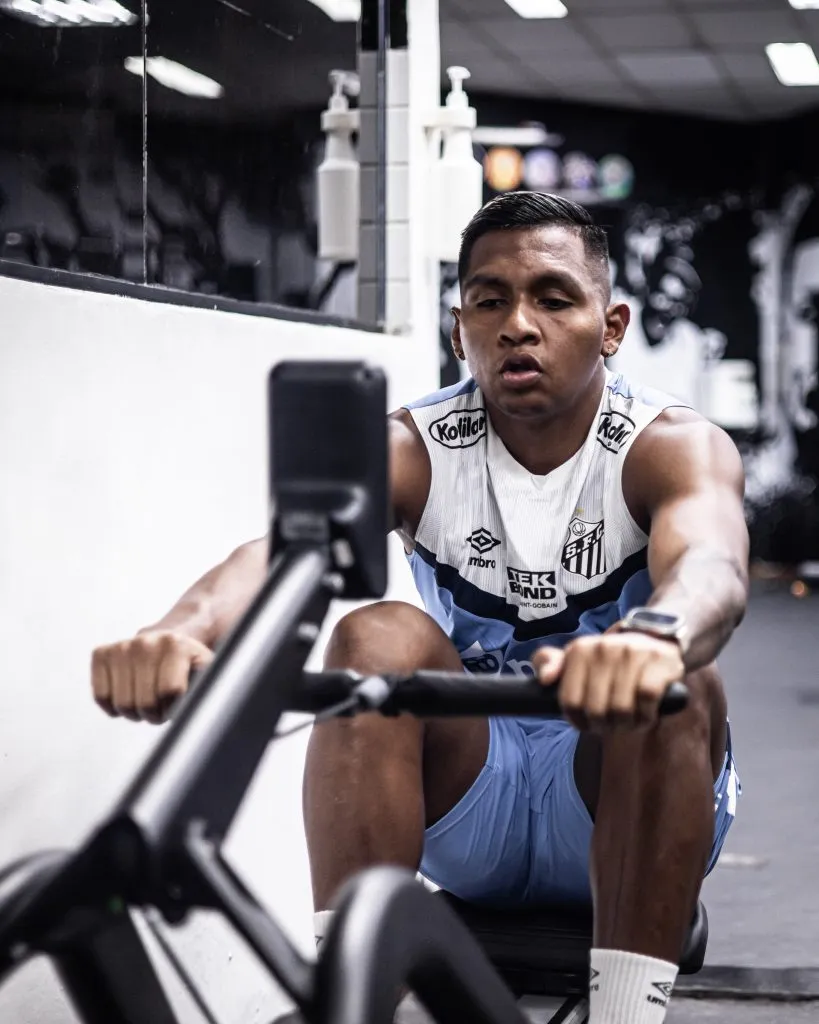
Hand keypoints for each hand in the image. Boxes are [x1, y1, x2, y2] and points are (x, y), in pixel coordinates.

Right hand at [91, 630, 213, 723]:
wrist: (171, 643)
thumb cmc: (191, 668)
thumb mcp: (207, 676)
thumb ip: (207, 690)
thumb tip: (201, 710)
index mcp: (176, 645)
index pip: (169, 693)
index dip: (175, 706)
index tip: (181, 699)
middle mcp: (146, 641)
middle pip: (144, 703)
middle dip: (156, 713)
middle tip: (164, 702)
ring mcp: (122, 646)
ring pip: (122, 704)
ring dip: (136, 712)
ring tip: (149, 698)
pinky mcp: (102, 653)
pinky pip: (101, 696)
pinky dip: (114, 706)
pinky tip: (130, 694)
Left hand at [531, 630, 684, 731]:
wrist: (654, 637)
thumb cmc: (610, 660)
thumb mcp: (577, 659)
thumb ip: (552, 665)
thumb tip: (544, 678)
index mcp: (579, 649)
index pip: (570, 702)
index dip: (578, 721)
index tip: (587, 725)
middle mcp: (603, 647)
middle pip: (596, 710)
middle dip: (604, 726)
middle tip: (611, 725)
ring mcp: (632, 652)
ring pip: (621, 708)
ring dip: (626, 724)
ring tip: (628, 721)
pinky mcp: (659, 661)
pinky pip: (647, 699)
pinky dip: (646, 714)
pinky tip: (645, 714)